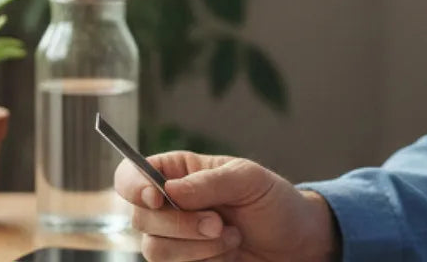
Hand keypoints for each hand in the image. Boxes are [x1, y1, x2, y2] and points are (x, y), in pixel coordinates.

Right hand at [114, 151, 338, 261]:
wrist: (296, 244)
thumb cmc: (273, 202)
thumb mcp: (249, 180)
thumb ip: (210, 182)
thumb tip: (170, 190)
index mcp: (177, 173)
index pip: (130, 175)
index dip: (134, 186)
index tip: (157, 197)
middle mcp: (168, 207)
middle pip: (139, 217)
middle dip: (181, 225)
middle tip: (219, 224)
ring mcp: (173, 240)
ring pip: (155, 250)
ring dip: (198, 248)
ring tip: (232, 238)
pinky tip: (229, 255)